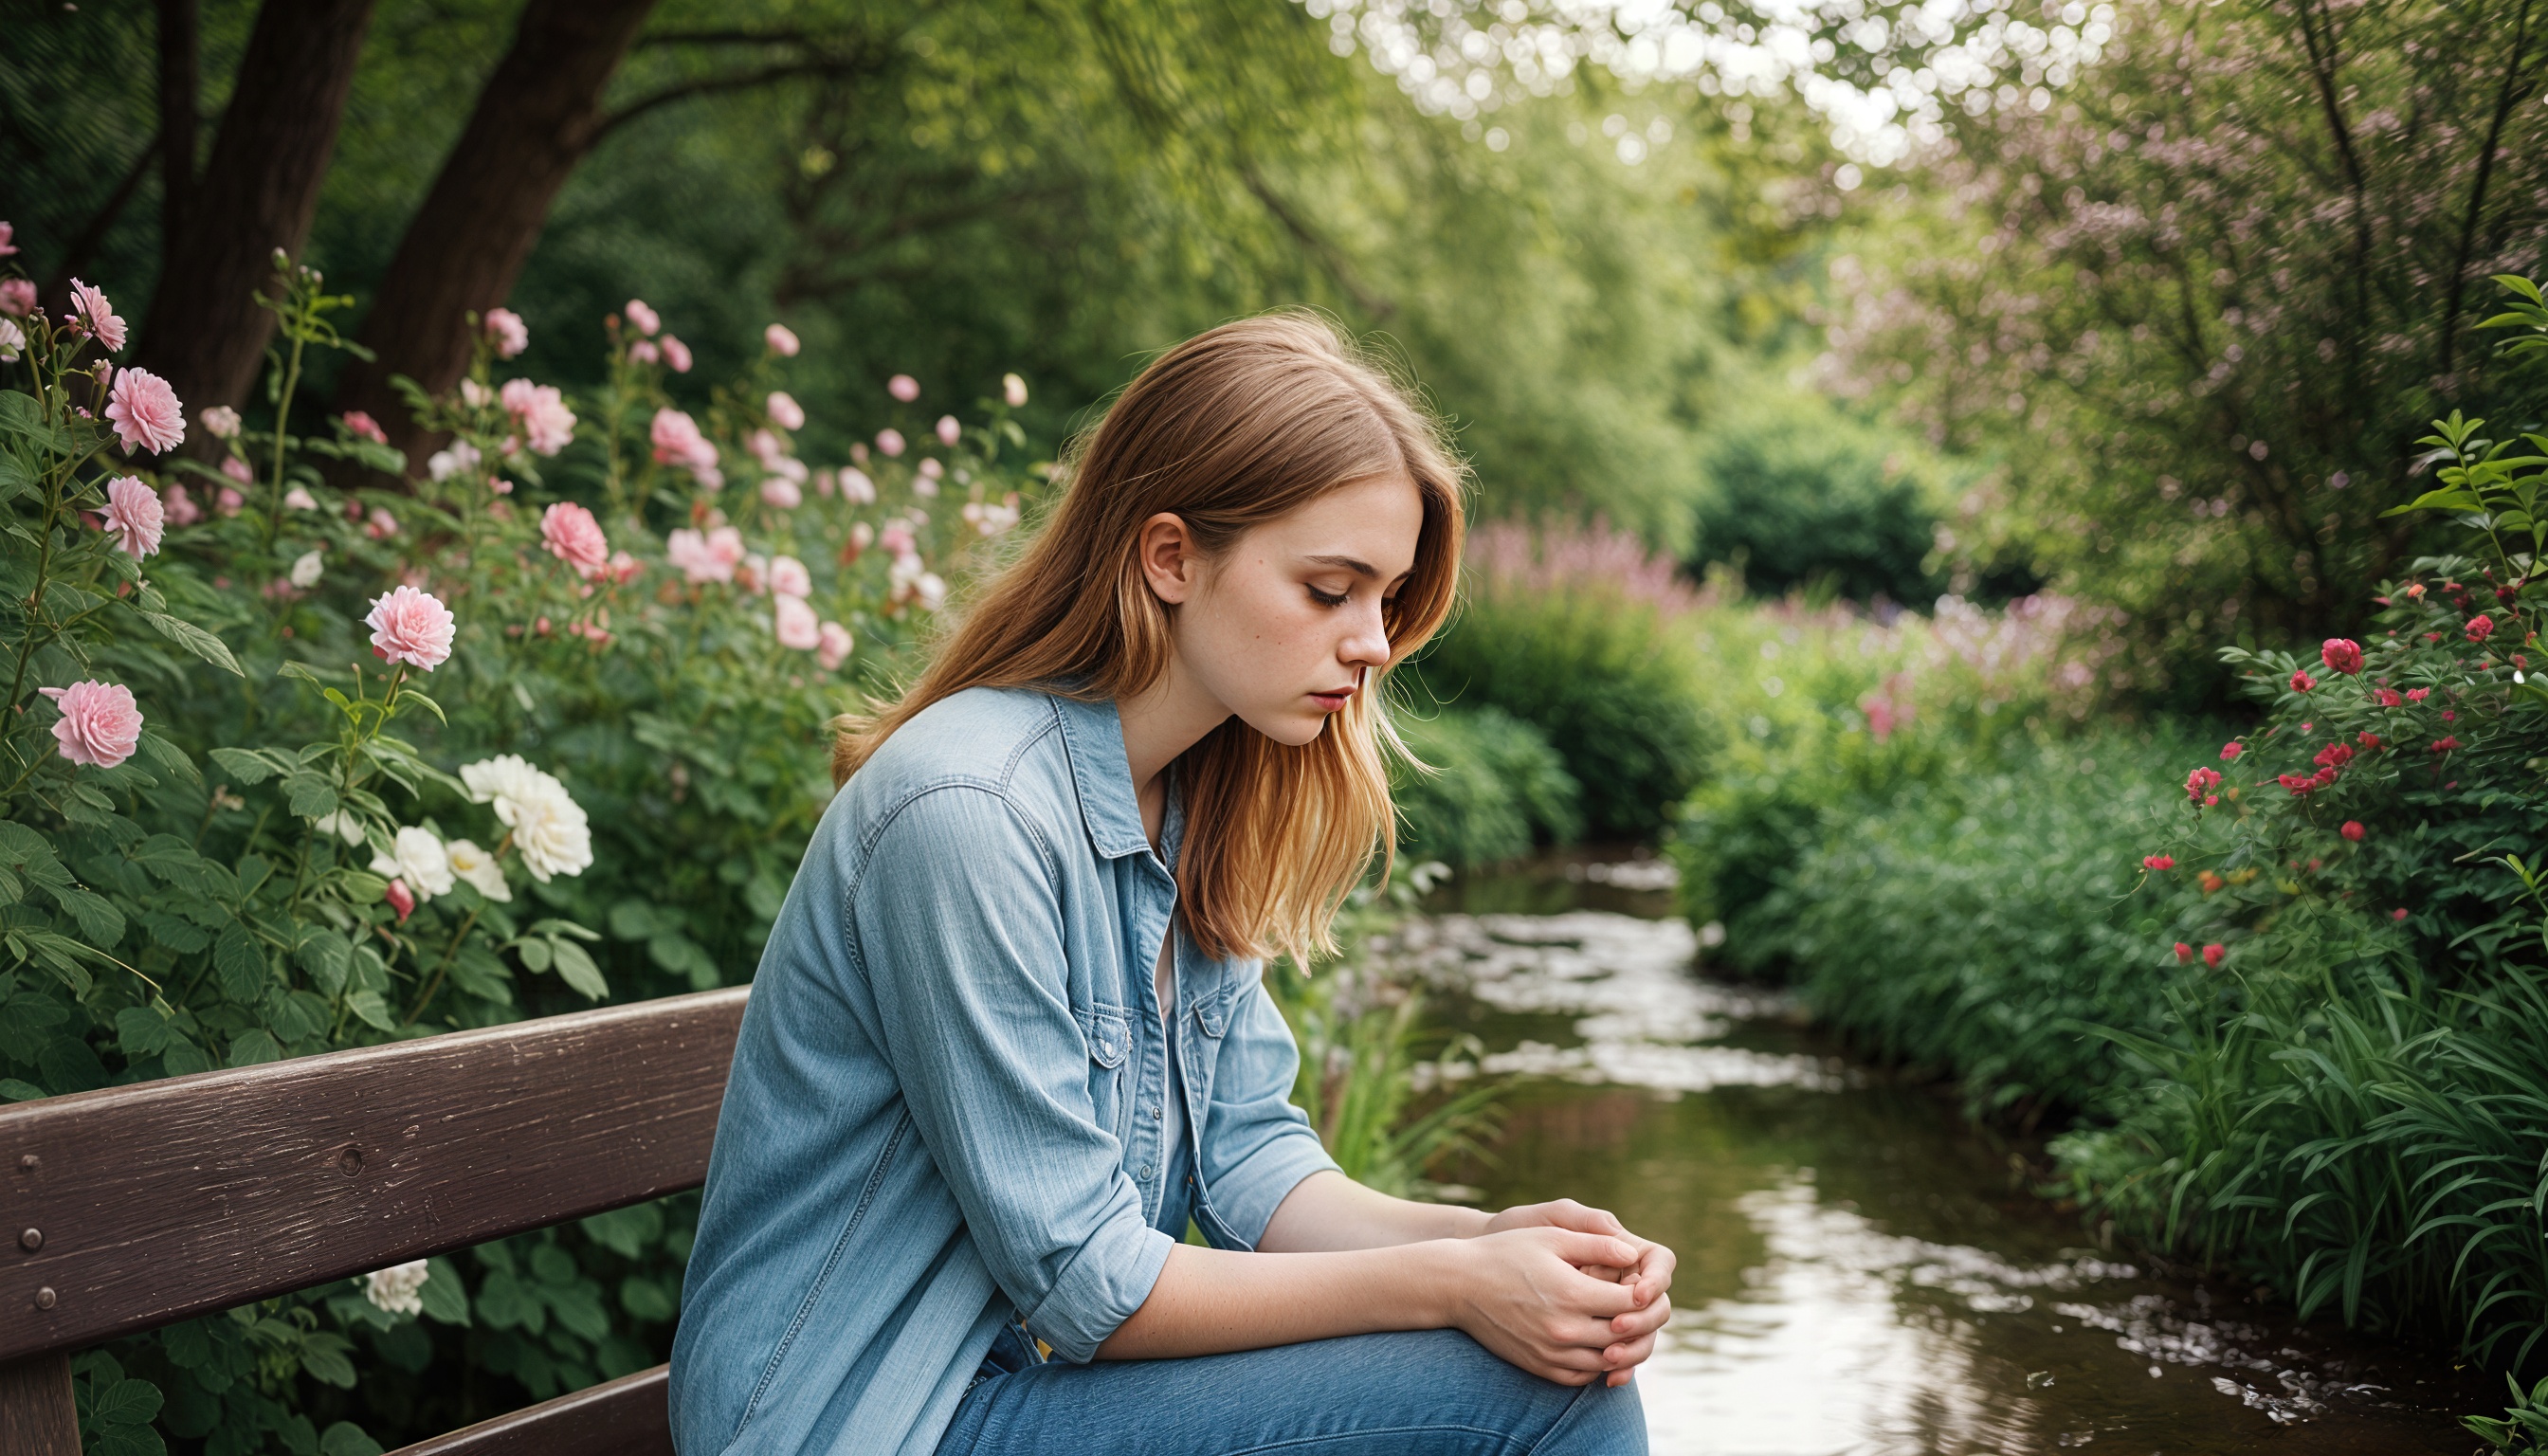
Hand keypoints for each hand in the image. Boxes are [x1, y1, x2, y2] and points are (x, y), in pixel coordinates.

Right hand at [1480, 1200, 1676, 1386]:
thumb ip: (1596, 1244)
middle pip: (1624, 1335)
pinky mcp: (1540, 1367)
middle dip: (1639, 1321)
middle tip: (1641, 1308)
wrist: (1459, 1284)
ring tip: (1622, 1326)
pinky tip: (1597, 1345)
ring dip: (1621, 1346)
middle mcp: (1565, 1329)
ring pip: (1607, 1360)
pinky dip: (1597, 1364)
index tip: (1641, 1283)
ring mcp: (1552, 1353)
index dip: (1643, 1293)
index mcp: (1573, 1294)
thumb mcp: (1551, 1237)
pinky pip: (1582, 1376)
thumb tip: (1632, 1253)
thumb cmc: (1506, 1253)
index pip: (1630, 1303)